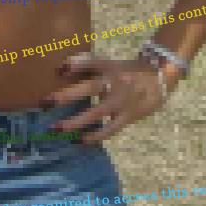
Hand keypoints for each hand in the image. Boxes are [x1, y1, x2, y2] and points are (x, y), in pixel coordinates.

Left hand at [41, 54, 170, 144]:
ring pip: (97, 112)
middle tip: (45, 103)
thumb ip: (86, 65)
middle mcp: (115, 82)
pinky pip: (110, 129)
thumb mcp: (109, 64)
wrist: (160, 78)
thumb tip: (61, 68)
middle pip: (89, 88)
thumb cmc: (126, 71)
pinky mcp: (128, 116)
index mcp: (109, 67)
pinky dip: (95, 136)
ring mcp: (122, 101)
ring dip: (76, 122)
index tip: (57, 74)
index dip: (75, 66)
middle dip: (66, 96)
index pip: (90, 64)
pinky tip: (79, 141)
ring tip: (56, 129)